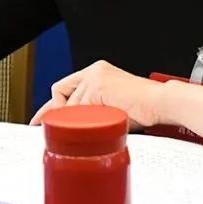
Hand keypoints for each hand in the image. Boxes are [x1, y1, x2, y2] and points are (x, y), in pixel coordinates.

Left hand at [30, 60, 163, 129]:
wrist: (161, 103)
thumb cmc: (144, 108)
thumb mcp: (111, 108)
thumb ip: (93, 110)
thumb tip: (75, 126)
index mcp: (97, 73)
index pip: (65, 88)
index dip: (51, 106)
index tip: (41, 119)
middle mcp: (94, 71)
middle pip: (61, 95)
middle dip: (56, 115)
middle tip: (47, 129)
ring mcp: (95, 77)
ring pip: (70, 104)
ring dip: (73, 121)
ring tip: (87, 131)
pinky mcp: (97, 86)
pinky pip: (78, 108)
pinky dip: (81, 121)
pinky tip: (89, 128)